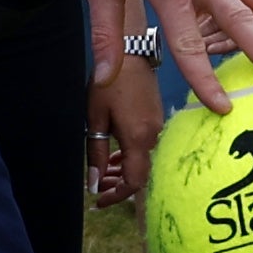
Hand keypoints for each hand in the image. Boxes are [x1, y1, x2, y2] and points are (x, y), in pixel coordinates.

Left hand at [86, 42, 163, 206]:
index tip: (99, 201)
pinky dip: (130, 155)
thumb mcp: (96, 119)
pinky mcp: (156, 117)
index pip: (134, 182)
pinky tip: (115, 154)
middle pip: (139, 173)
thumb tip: (95, 184)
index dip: (117, 196)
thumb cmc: (109, 82)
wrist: (130, 52)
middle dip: (118, 185)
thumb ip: (97, 154)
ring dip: (123, 169)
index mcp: (138, 138)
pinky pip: (144, 145)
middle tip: (96, 188)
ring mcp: (157, 126)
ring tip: (103, 172)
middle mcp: (153, 135)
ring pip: (141, 159)